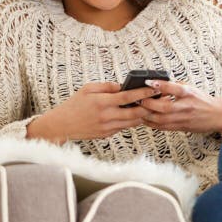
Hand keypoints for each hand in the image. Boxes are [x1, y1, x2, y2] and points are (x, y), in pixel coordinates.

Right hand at [30, 81, 160, 142]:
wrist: (61, 126)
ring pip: (132, 122)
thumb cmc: (74, 105)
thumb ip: (107, 86)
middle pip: (135, 113)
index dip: (144, 93)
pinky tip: (137, 115)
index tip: (155, 89)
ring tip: (152, 107)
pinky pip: (124, 127)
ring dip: (143, 115)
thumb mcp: (88, 89)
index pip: (128, 97)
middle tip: (160, 101)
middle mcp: (107, 116)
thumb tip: (123, 86)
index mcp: (102, 102)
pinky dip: (131, 121)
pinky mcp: (107, 135)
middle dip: (150, 107)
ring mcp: (107, 128)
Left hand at [139, 79, 221, 132]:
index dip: (161, 85)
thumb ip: (174, 86)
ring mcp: (182, 118)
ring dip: (146, 115)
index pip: (174, 88)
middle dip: (147, 103)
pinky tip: (143, 118)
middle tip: (136, 98)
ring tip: (136, 109)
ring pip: (160, 119)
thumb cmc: (202, 100)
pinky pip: (161, 127)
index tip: (148, 81)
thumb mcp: (191, 88)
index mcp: (189, 93)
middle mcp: (185, 107)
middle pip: (163, 107)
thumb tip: (156, 84)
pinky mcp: (180, 127)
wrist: (217, 115)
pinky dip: (150, 123)